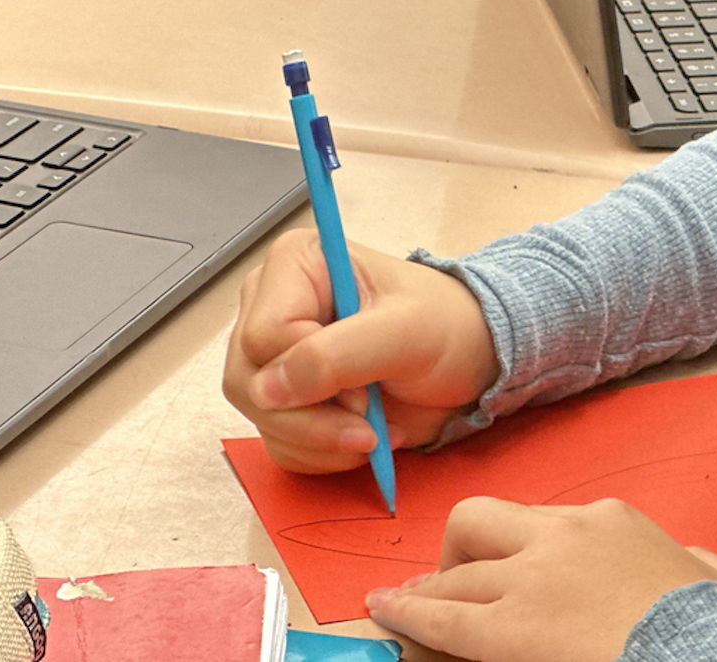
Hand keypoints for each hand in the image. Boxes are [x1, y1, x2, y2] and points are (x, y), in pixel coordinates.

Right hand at [223, 228, 497, 471]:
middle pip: (248, 381)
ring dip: (322, 439)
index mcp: (295, 264)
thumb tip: (268, 389)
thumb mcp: (405, 332)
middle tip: (370, 418)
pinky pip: (278, 443)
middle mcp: (271, 304)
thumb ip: (336, 355)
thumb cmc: (445, 326)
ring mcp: (273, 356)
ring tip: (376, 428)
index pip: (263, 336)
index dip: (311, 372)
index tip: (364, 386)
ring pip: (260, 418)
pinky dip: (322, 453)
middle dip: (314, 415)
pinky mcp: (284, 397)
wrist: (468, 360)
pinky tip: (364, 436)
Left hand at [365, 497, 716, 661]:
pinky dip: (409, 613)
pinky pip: (445, 616)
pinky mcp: (511, 626)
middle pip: (484, 525)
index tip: (500, 562)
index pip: (540, 521)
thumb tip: (708, 568)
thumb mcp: (712, 575)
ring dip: (433, 588)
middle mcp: (563, 535)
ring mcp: (532, 577)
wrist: (706, 645)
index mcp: (610, 521)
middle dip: (460, 552)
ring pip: (459, 569)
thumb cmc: (714, 624)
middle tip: (449, 580)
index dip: (511, 547)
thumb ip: (699, 564)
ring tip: (407, 604)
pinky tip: (387, 612)